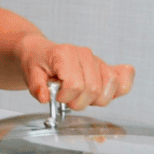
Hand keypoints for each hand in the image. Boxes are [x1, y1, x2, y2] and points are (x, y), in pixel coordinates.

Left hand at [19, 38, 134, 109]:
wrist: (40, 51)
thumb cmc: (37, 62)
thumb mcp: (30, 74)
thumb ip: (36, 86)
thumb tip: (45, 97)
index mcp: (64, 54)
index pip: (76, 84)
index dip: (66, 97)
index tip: (57, 97)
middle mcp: (84, 54)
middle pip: (94, 89)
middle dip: (79, 102)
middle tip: (67, 99)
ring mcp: (97, 60)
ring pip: (111, 86)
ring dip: (96, 100)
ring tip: (81, 96)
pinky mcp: (106, 67)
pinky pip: (124, 78)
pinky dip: (119, 89)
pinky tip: (108, 92)